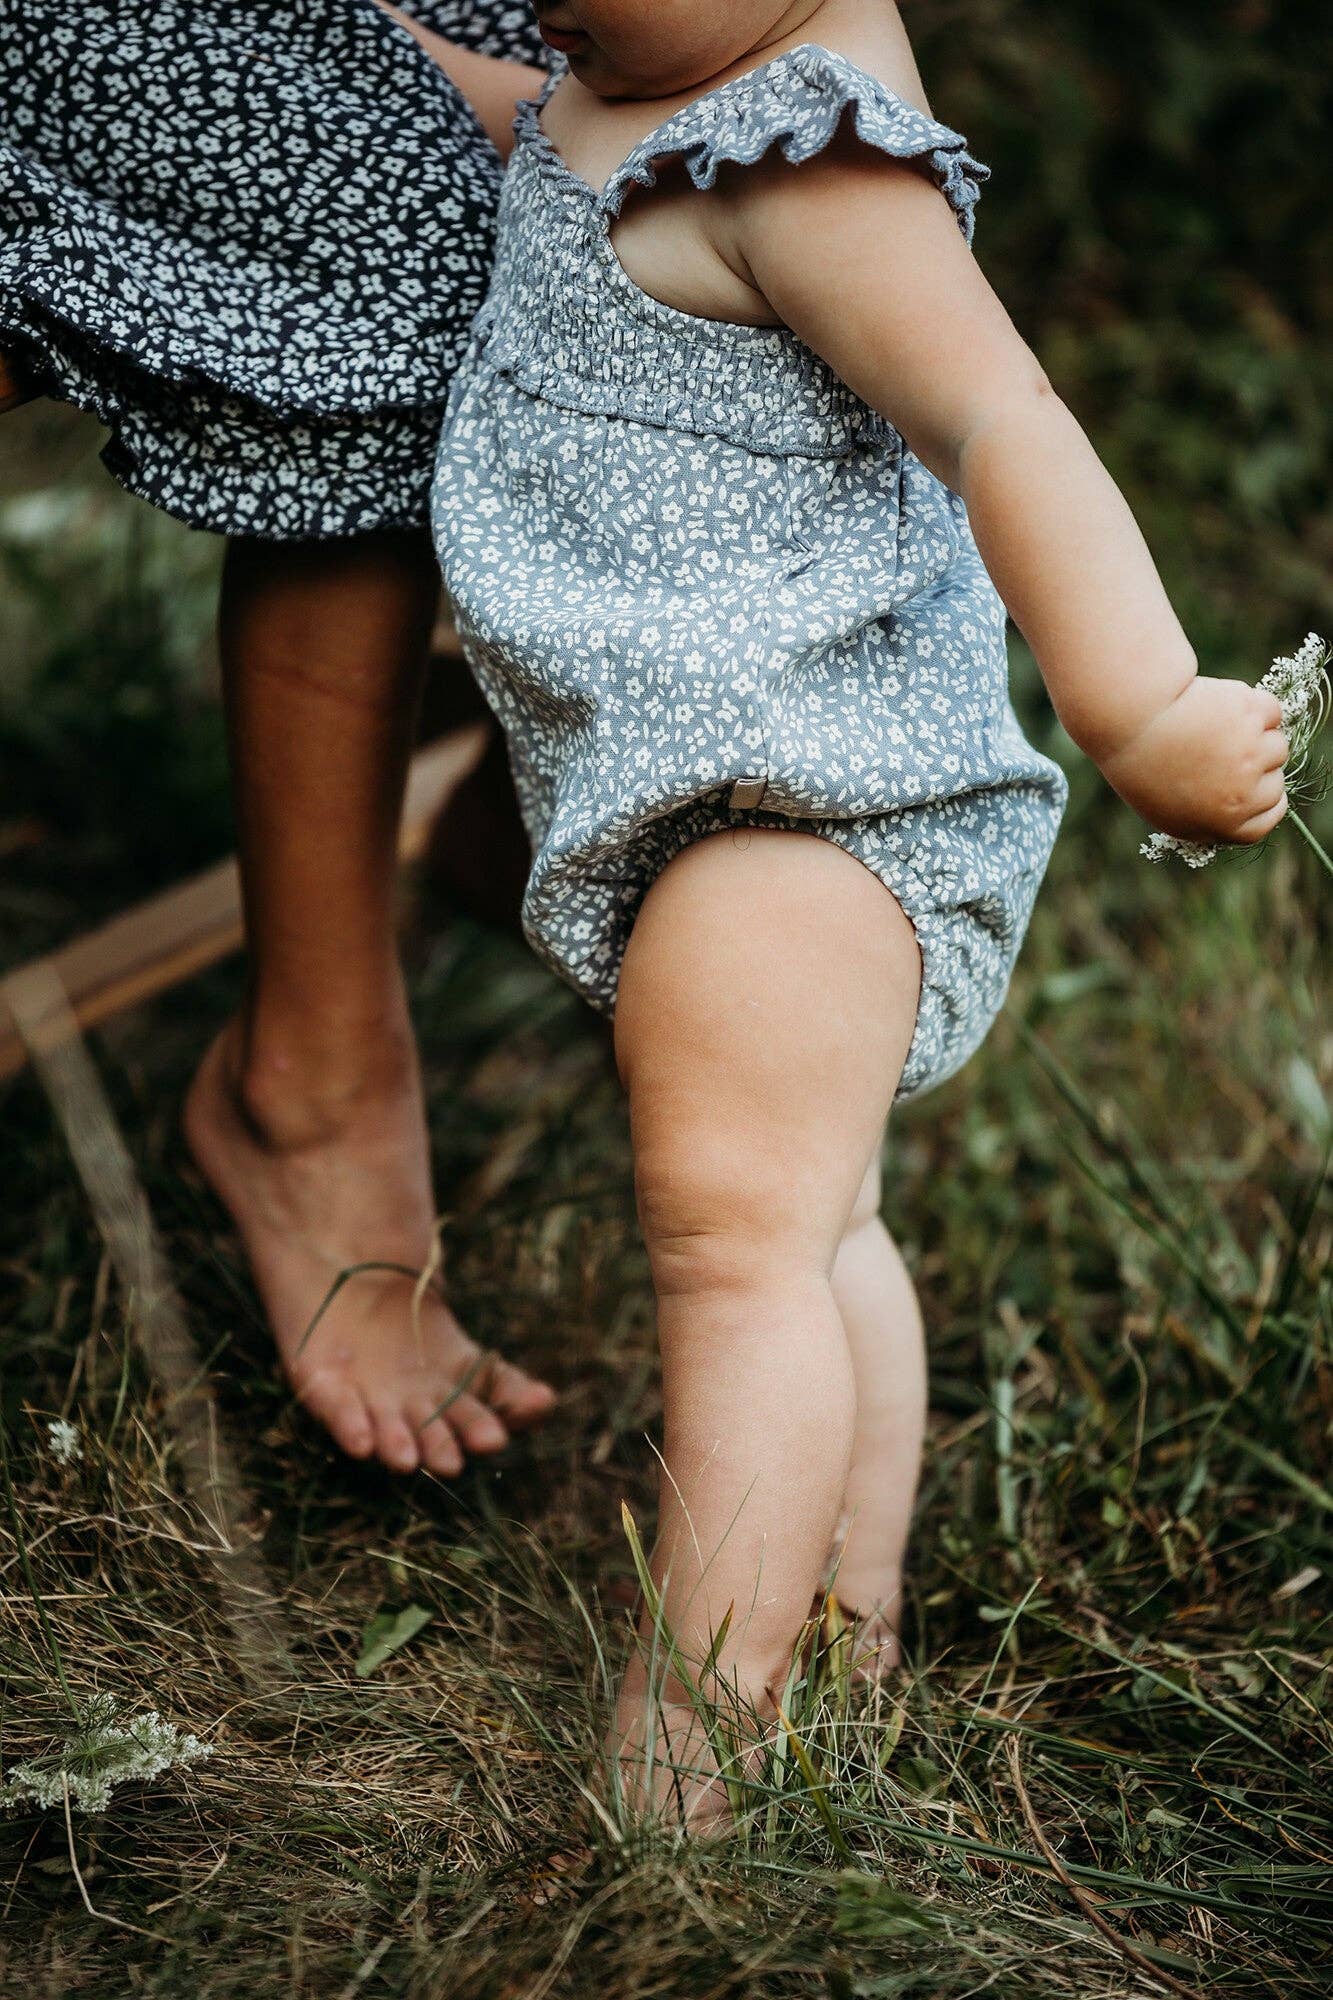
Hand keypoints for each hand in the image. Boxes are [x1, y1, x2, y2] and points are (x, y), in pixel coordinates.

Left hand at [1100, 674, 1288, 845]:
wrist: (1131, 721)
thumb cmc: (1138, 766)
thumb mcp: (1166, 811)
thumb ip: (1207, 817)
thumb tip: (1236, 810)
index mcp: (1225, 824)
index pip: (1267, 819)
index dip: (1266, 801)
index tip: (1258, 786)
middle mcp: (1245, 795)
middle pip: (1275, 781)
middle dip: (1256, 766)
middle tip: (1219, 750)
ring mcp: (1253, 754)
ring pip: (1276, 744)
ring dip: (1254, 734)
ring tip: (1213, 727)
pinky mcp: (1255, 716)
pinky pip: (1271, 712)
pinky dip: (1253, 706)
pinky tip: (1221, 706)